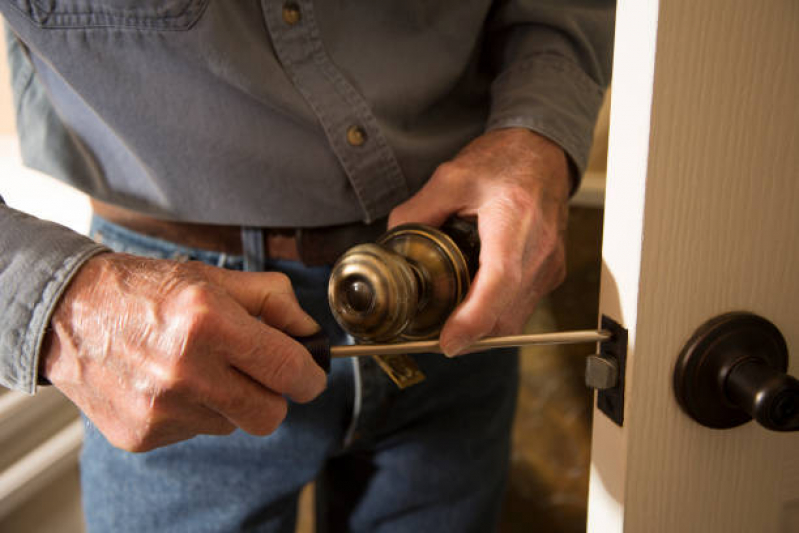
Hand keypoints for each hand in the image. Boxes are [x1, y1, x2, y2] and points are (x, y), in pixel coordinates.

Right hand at [41, 253, 325, 451]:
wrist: (68, 312)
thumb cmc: (145, 290)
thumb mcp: (214, 277)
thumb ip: (274, 300)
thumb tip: (311, 334)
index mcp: (209, 322)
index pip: (288, 369)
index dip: (311, 376)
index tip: (311, 376)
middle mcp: (185, 371)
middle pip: (269, 415)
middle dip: (273, 395)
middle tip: (257, 372)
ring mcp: (161, 409)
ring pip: (232, 424)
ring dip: (228, 401)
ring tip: (196, 367)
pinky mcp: (142, 435)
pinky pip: (196, 432)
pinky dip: (194, 412)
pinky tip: (169, 383)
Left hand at [389, 128, 569, 355]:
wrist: (543, 153)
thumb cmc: (503, 161)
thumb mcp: (450, 178)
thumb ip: (416, 213)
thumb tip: (392, 247)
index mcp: (515, 219)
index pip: (500, 281)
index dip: (474, 318)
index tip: (449, 341)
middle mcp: (540, 249)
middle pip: (507, 313)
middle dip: (471, 333)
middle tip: (435, 334)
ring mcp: (551, 264)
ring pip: (517, 317)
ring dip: (485, 327)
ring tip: (452, 317)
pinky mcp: (553, 272)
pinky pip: (524, 307)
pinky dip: (498, 313)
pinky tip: (475, 298)